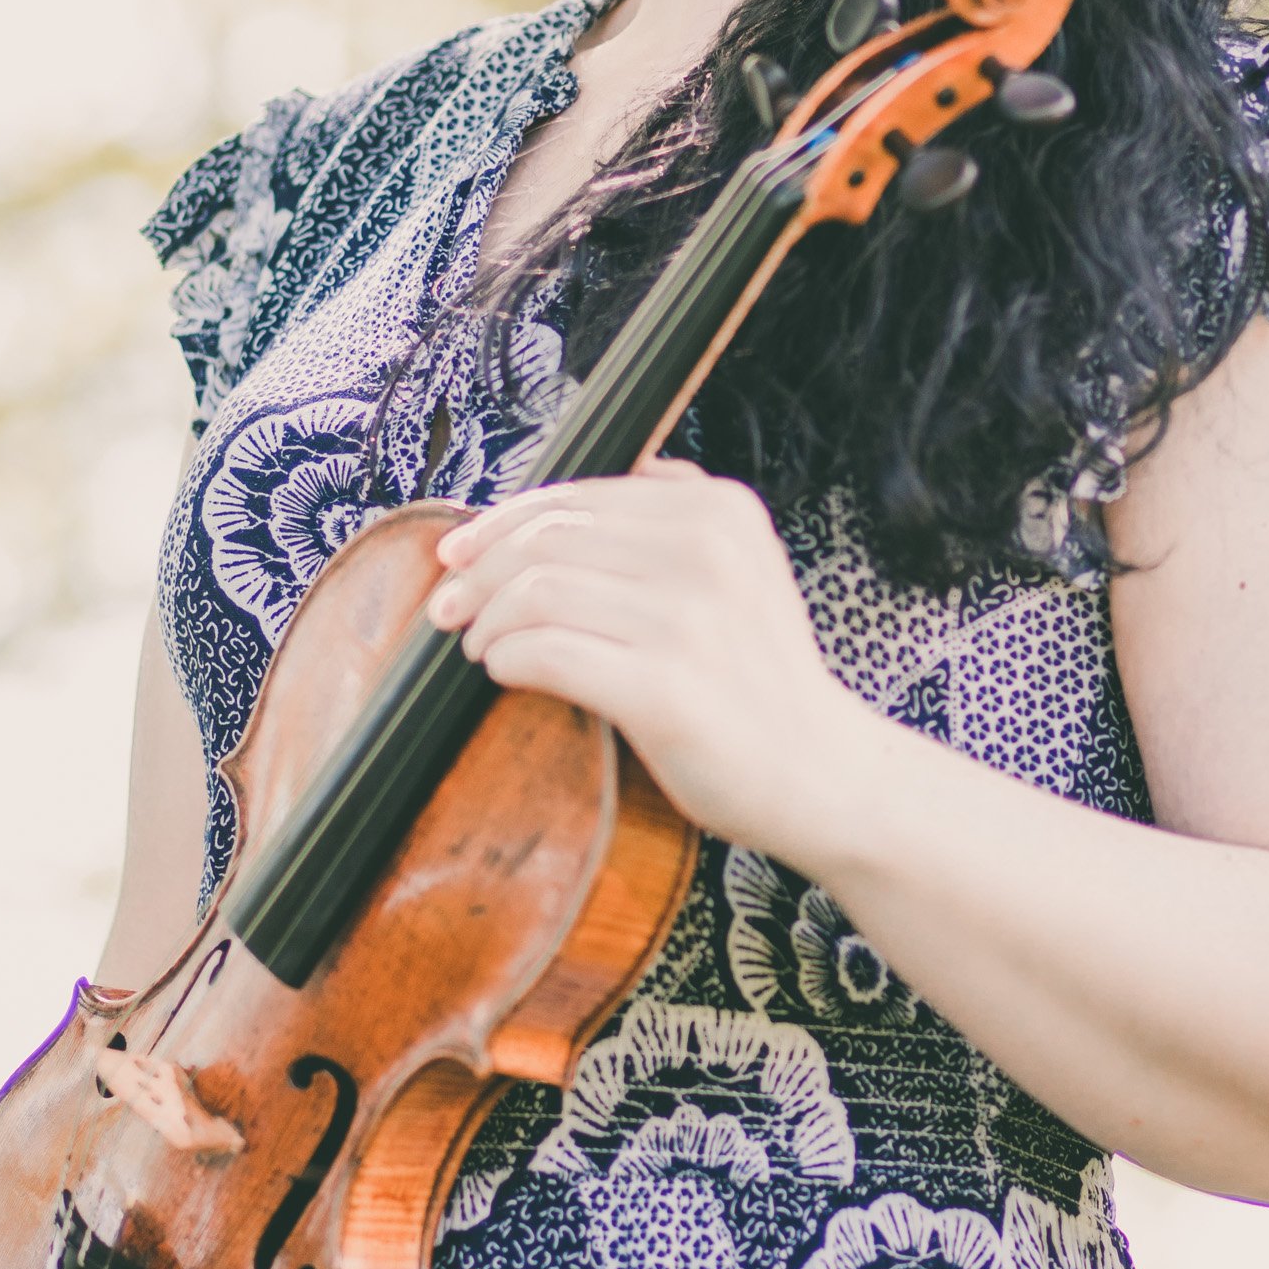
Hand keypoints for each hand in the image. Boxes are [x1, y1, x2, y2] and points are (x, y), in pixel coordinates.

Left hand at [430, 459, 877, 857]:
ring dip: (487, 618)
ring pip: (537, 591)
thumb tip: (552, 501)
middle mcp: (707, 552)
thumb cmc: (759, 678)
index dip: (502, 521)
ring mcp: (688, 620)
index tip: (458, 551)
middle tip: (448, 606)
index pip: (577, 496)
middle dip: (478, 569)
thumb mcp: (742, 565)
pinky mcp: (664, 689)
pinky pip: (546, 653)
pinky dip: (505, 658)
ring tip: (478, 644)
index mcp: (720, 511)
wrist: (820, 771)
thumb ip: (670, 517)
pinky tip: (502, 670)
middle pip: (548, 537)